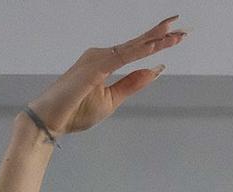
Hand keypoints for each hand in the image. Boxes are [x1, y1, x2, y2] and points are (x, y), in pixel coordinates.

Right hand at [27, 17, 182, 136]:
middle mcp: (101, 56)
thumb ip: (132, 84)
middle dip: (160, 35)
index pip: (135, 49)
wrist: (50, 122)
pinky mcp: (94, 68)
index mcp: (104, 62)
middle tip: (182, 28)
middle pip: (136, 43)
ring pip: (132, 47)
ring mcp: (97, 59)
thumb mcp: (112, 100)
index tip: (176, 37)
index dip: (156, 43)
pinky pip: (122, 57)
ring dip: (154, 40)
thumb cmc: (75, 111)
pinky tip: (155, 46)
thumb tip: (155, 69)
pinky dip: (140, 50)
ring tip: (174, 33)